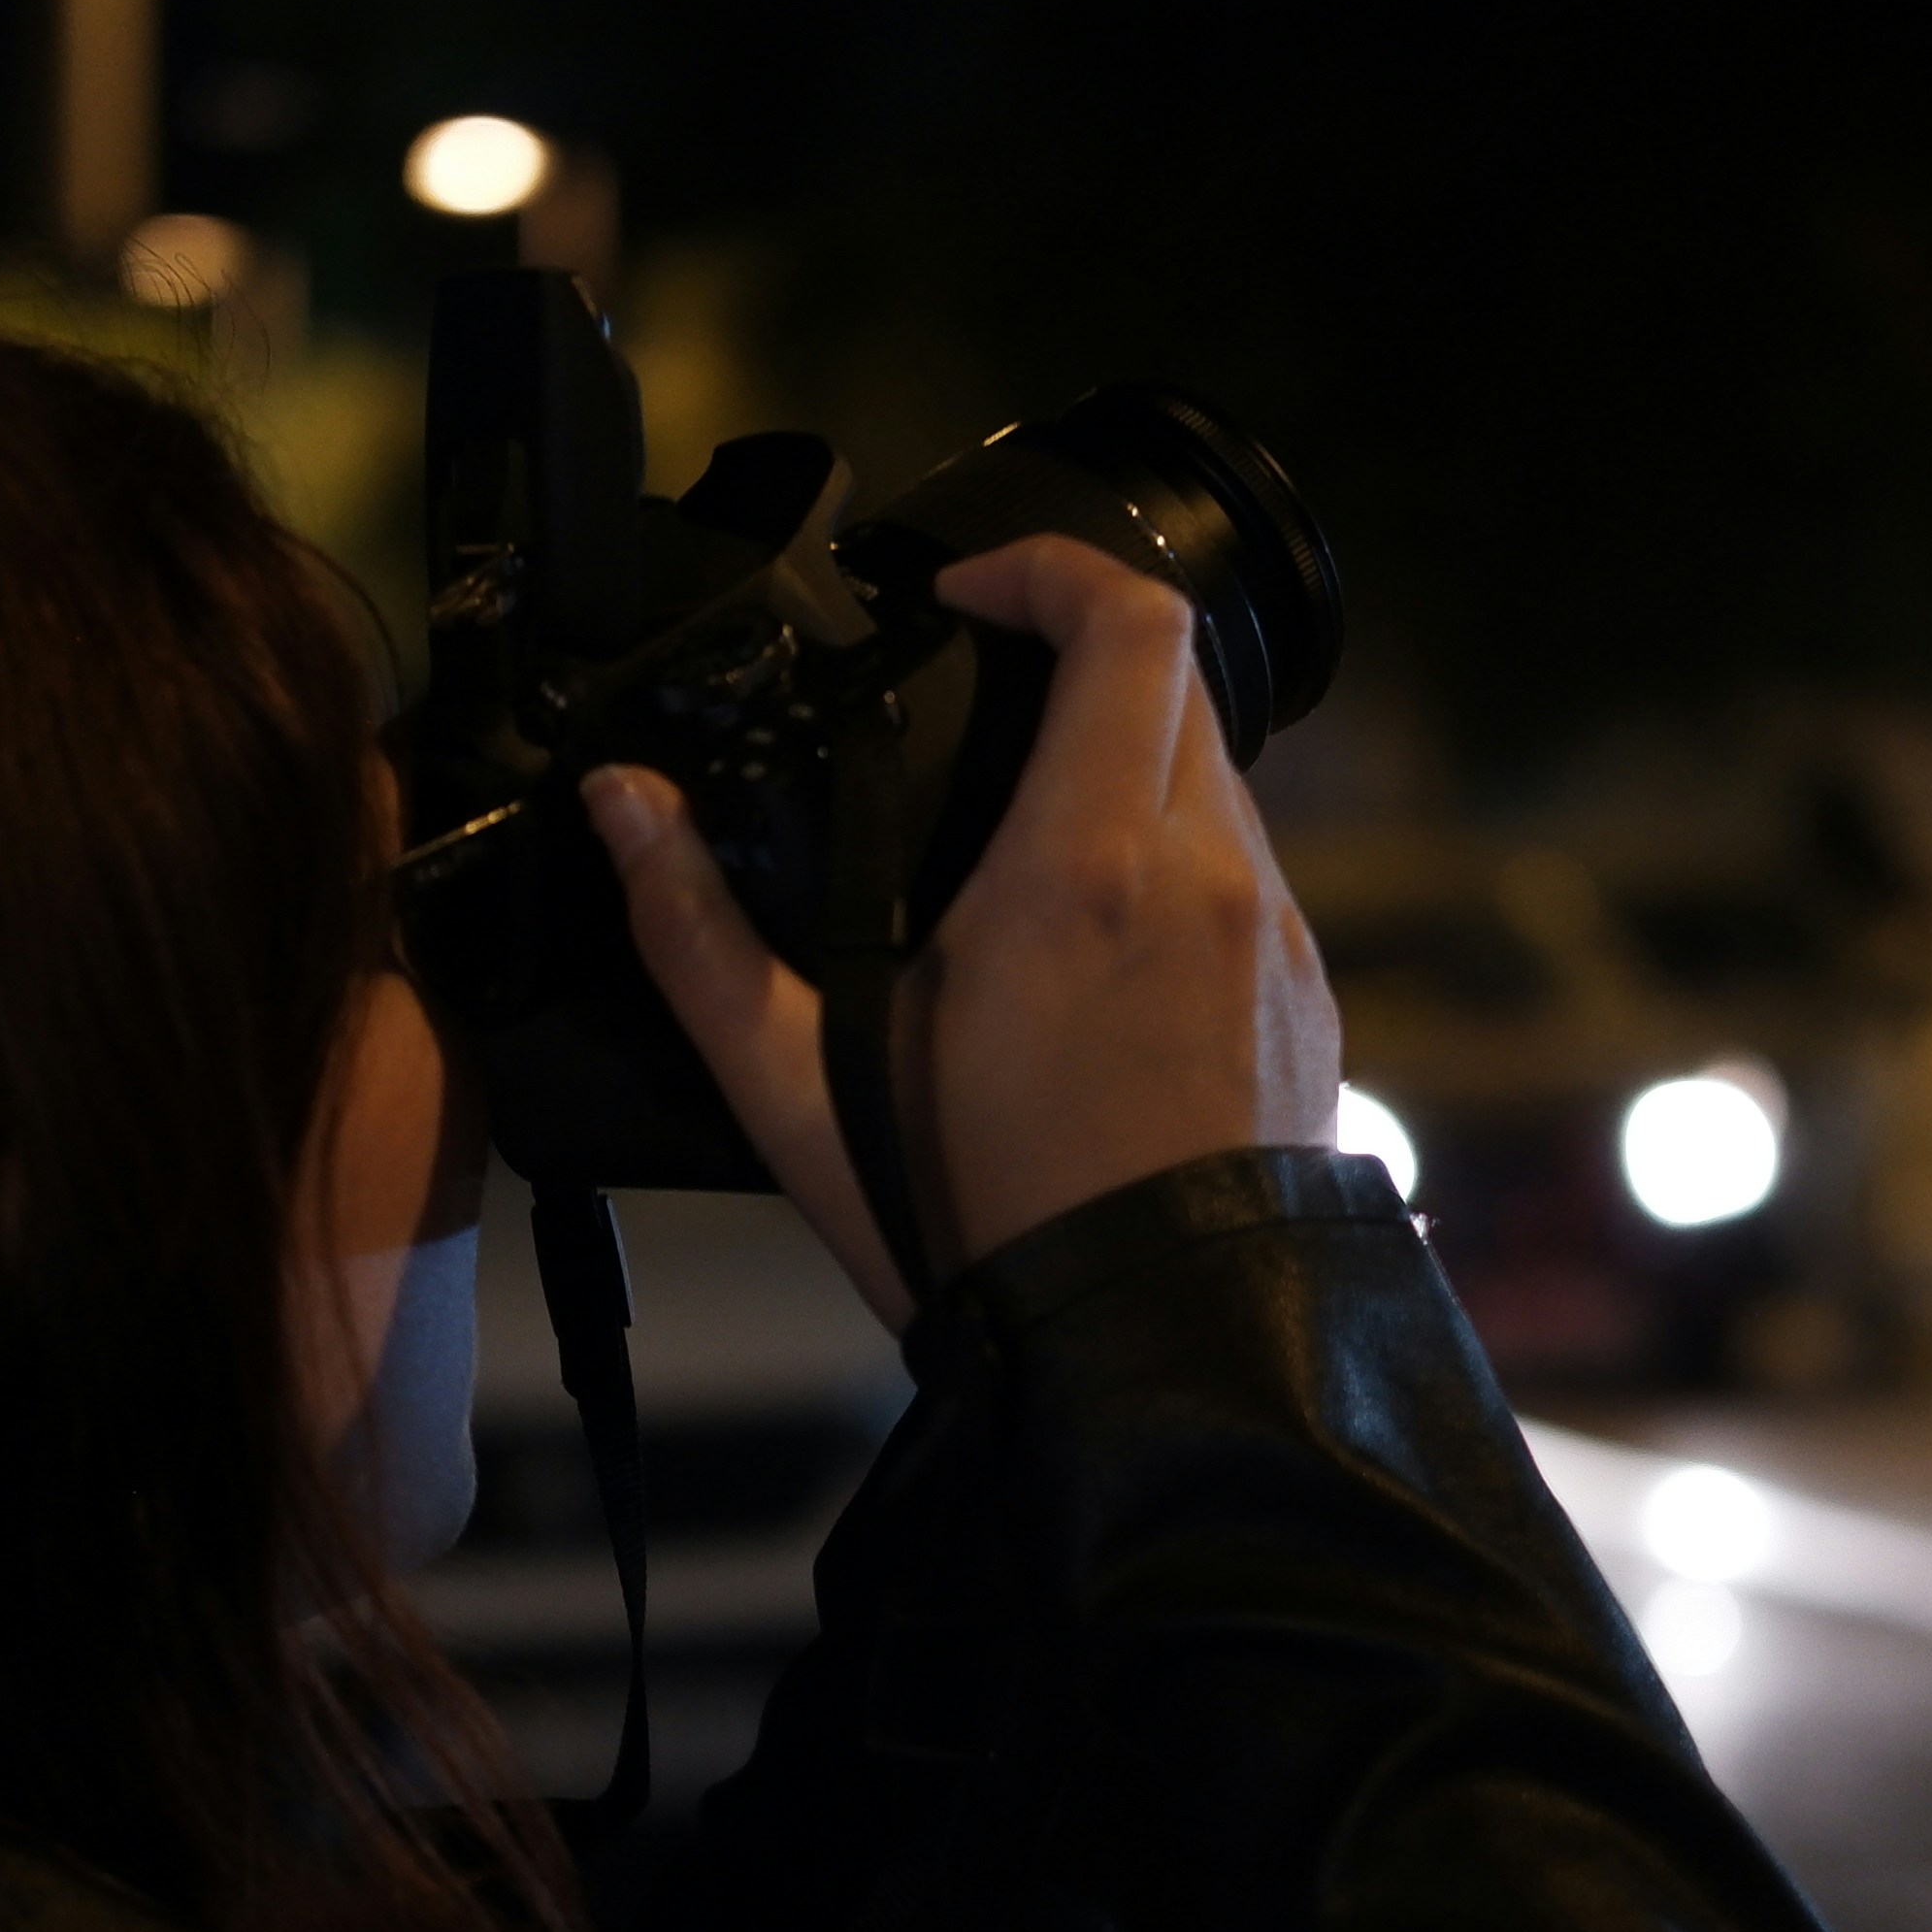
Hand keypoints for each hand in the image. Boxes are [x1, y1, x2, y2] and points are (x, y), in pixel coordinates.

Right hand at [585, 538, 1340, 1332]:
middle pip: (1178, 684)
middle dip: (1082, 659)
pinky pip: (1248, 882)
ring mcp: (1276, 942)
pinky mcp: (1309, 1005)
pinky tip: (1098, 955)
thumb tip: (622, 804)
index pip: (1127, 624)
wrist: (1149, 1366)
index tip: (969, 589)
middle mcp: (1207, 879)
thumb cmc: (974, 1229)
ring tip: (1025, 839)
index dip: (1052, 565)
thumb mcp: (795, 1087)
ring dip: (1131, 768)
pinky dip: (1177, 867)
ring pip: (1221, 782)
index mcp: (1086, 868)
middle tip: (983, 696)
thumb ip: (694, 931)